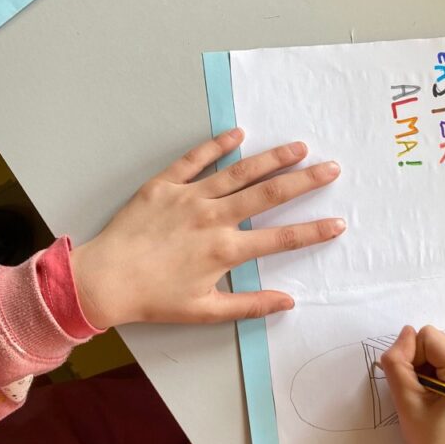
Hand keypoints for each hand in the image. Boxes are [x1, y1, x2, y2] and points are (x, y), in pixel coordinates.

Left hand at [70, 129, 344, 328]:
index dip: (314, 232)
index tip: (339, 223)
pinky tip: (237, 133)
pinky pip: (194, 159)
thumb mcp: (206, 310)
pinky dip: (216, 145)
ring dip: (272, 158)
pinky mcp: (164, 186)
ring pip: (239, 172)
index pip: (282, 239)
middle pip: (269, 195)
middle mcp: (214, 219)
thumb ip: (250, 305)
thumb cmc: (155, 299)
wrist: (105, 280)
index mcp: (226, 251)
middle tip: (331, 168)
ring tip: (298, 146)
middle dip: (305, 181)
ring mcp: (189, 198)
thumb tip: (288, 303)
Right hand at [381, 326, 444, 443]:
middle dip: (422, 363)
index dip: (411, 358)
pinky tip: (440, 395)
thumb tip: (405, 332)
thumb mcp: (405, 400)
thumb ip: (397, 361)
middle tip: (423, 395)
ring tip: (432, 398)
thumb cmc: (429, 440)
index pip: (428, 336)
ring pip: (441, 347)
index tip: (414, 388)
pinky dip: (439, 372)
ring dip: (429, 368)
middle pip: (437, 340)